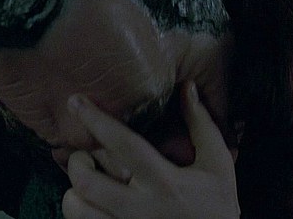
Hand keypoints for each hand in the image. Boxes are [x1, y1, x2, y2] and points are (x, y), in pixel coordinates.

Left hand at [61, 82, 239, 218]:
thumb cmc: (218, 204)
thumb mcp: (217, 163)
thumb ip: (201, 125)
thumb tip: (188, 88)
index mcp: (165, 180)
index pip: (124, 144)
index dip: (97, 120)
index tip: (76, 102)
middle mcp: (142, 207)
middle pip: (88, 184)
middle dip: (76, 164)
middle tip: (82, 156)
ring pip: (79, 213)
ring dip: (73, 195)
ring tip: (82, 186)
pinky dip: (81, 216)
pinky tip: (90, 208)